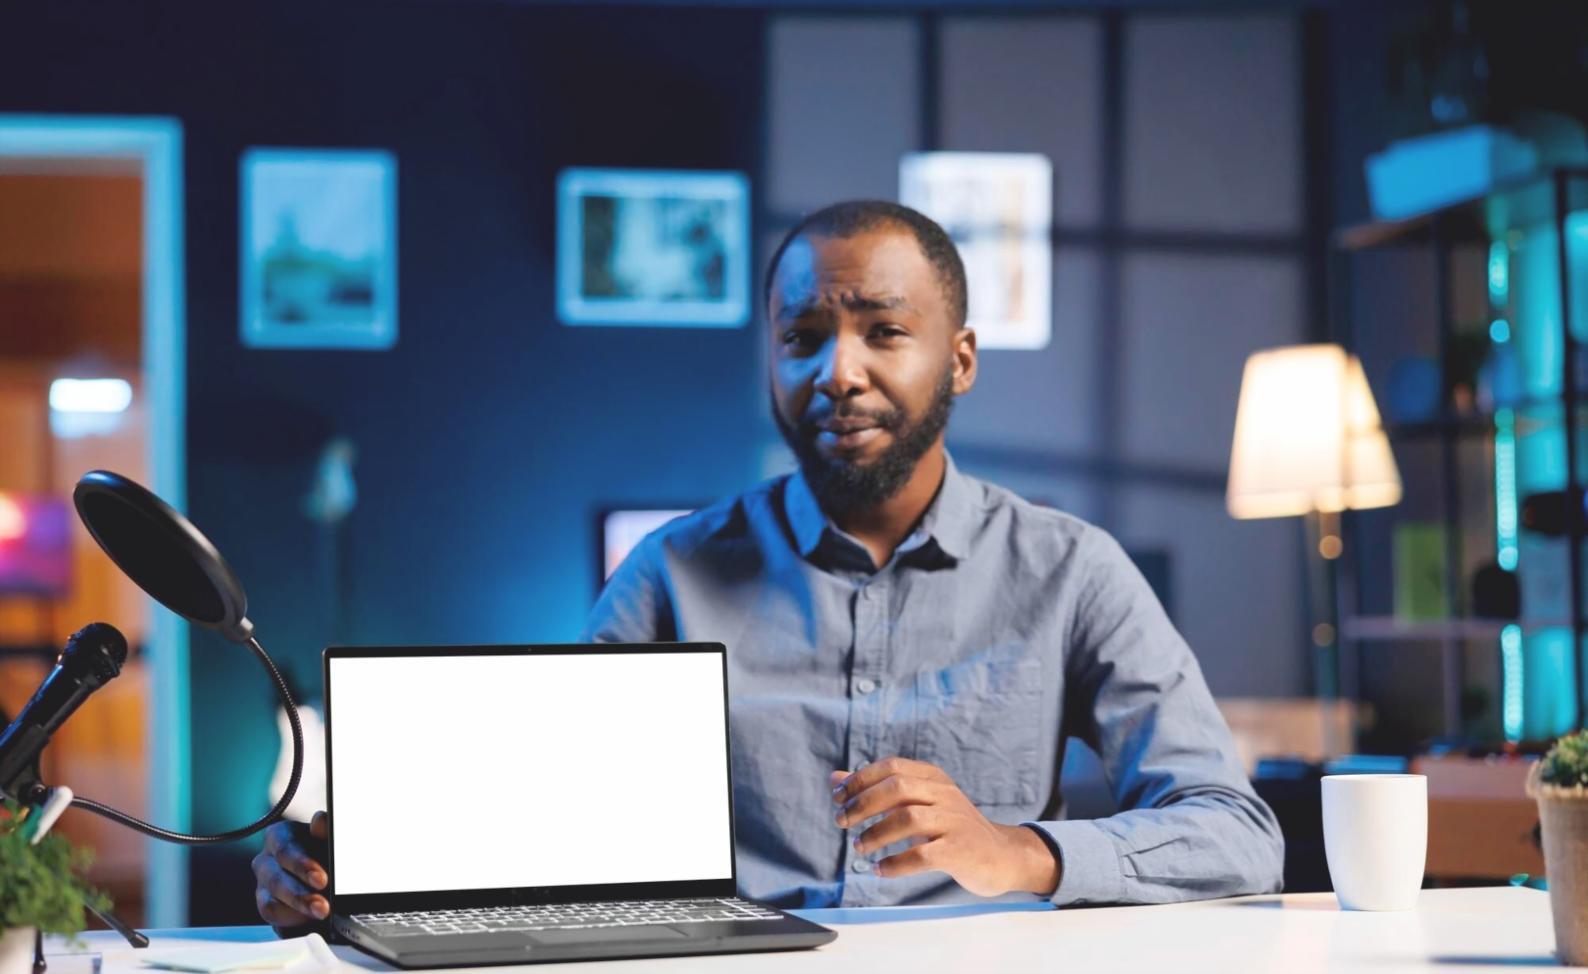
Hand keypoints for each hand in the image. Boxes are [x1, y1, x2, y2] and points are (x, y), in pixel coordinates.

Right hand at [252, 810, 330, 929]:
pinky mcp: (271, 912)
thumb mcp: (332, 839)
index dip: (302, 865)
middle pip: (276, 880)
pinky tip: (310, 926)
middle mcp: (267, 862)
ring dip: (297, 913)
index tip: (322, 879)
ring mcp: (264, 889)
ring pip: (270, 905)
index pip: (284, 849)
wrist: (333, 874)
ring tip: (321, 916)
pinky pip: (275, 924)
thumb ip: (326, 831)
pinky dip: (293, 926)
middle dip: (301, 895)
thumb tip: (320, 821)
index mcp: (280, 837)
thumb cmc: (329, 851)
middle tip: (322, 906)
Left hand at [830, 758, 1058, 897]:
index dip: (860, 780)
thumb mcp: (918, 803)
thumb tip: (834, 779)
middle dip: (863, 804)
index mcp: (933, 777)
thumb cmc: (951, 828)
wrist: (1001, 856)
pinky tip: (880, 869)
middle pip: (897, 787)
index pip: (891, 766)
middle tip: (841, 822)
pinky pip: (922, 855)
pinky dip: (896, 863)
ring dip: (876, 833)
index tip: (838, 798)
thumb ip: (877, 791)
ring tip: (860, 846)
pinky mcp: (960, 851)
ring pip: (908, 819)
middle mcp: (945, 794)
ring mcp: (954, 821)